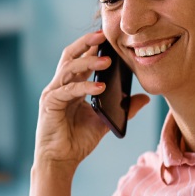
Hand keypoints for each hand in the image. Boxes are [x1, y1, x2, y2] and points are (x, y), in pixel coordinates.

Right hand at [34, 32, 116, 171]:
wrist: (61, 161)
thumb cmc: (77, 141)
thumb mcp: (105, 121)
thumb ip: (122, 108)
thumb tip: (145, 99)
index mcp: (71, 87)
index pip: (80, 59)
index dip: (92, 47)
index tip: (108, 37)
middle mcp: (60, 86)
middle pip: (70, 56)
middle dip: (86, 43)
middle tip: (103, 35)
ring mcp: (53, 93)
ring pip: (68, 68)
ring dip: (88, 62)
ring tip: (107, 60)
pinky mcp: (49, 104)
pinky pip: (68, 90)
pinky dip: (84, 87)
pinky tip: (100, 86)